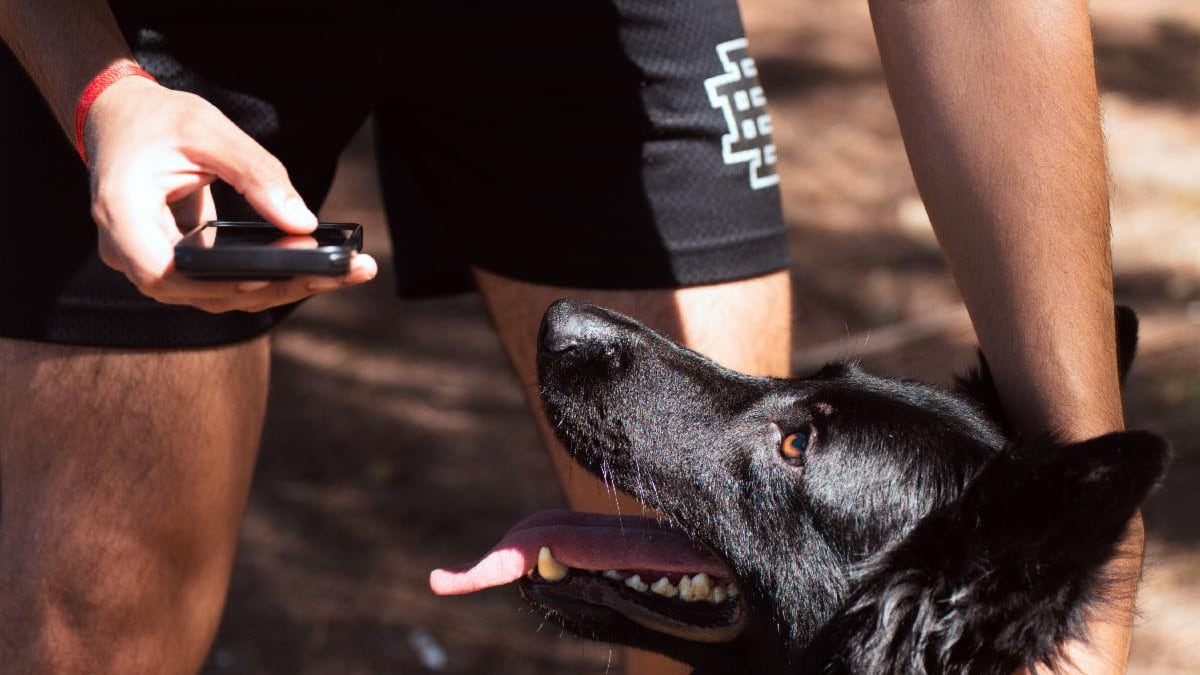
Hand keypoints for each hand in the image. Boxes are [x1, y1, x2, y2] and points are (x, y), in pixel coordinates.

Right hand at [84, 73, 376, 312]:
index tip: (268, 276)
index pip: (163, 271)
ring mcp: (154, 264)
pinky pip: (225, 282)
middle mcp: (129, 251)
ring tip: (347, 272)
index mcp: (121, 213)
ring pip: (220, 294)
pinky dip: (271, 276)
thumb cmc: (156, 120)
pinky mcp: (179, 266)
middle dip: (277, 286)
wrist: (122, 121)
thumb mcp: (207, 131)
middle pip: (204, 291)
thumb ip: (256, 174)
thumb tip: (305, 223)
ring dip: (283, 287)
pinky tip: (319, 267)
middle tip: (344, 273)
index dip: (216, 281)